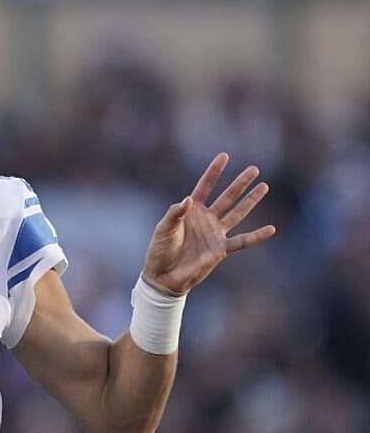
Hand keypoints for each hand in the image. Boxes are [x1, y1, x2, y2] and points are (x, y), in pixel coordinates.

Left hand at [142, 152, 275, 294]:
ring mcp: (215, 233)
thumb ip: (175, 213)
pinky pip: (242, 241)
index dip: (214, 172)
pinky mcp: (220, 250)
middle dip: (240, 183)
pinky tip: (271, 229)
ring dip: (250, 201)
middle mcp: (206, 219)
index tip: (224, 156)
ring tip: (264, 186)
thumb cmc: (160, 251)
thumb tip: (188, 200)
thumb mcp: (164, 229)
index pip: (205, 186)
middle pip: (226, 197)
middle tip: (254, 169)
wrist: (163, 276)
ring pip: (237, 213)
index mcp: (191, 210)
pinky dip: (256, 236)